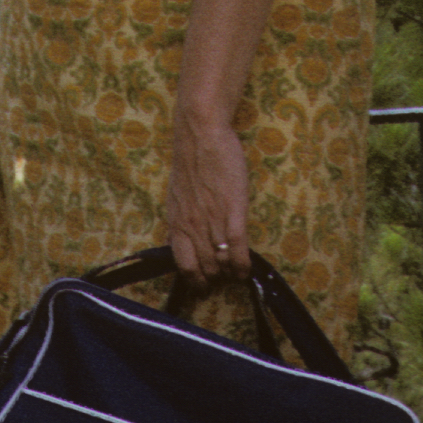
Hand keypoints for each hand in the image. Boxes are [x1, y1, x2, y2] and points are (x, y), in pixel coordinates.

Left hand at [164, 113, 250, 284]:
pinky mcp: (232, 212)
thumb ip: (182, 217)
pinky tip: (246, 271)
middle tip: (222, 282)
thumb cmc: (191, 161)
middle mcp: (191, 226)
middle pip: (203, 268)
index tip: (202, 285)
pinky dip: (242, 265)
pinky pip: (236, 249)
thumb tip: (186, 235)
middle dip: (213, 280)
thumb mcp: (178, 195)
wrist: (201, 136)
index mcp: (176, 222)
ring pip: (220, 262)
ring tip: (236, 276)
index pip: (182, 263)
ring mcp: (211, 221)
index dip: (193, 279)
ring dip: (229, 275)